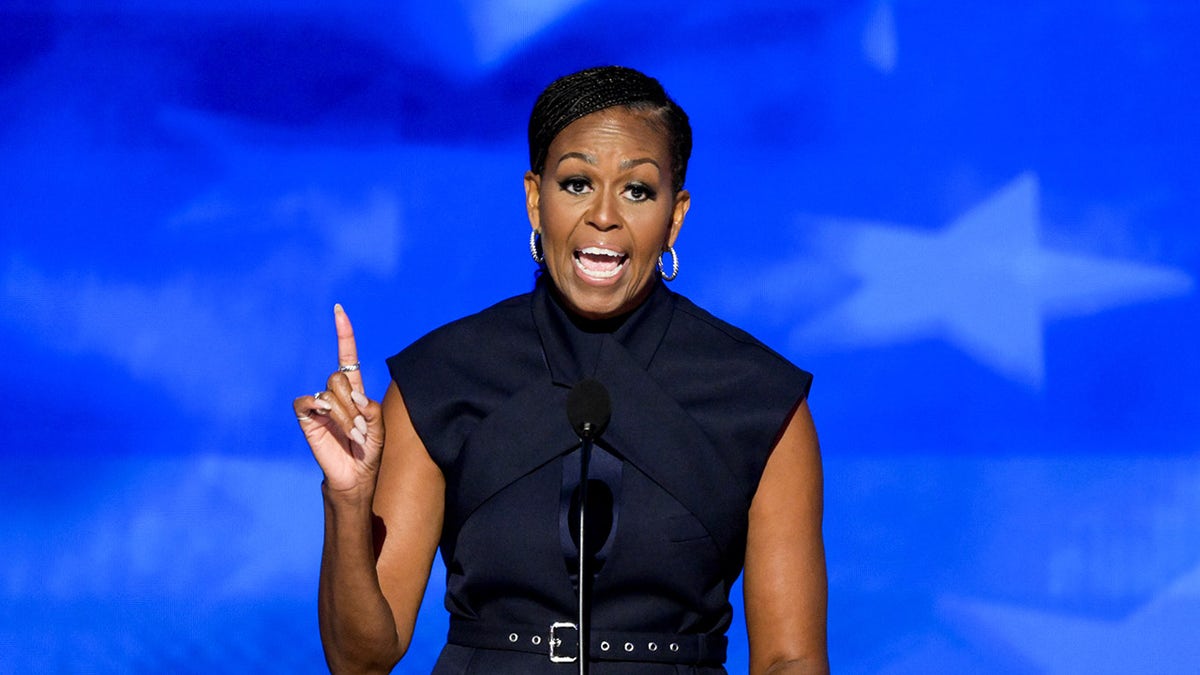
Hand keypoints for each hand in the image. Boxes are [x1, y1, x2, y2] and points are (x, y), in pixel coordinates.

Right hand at [293, 304, 384, 494]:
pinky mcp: (307, 417)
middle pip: (339, 377)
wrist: (357, 476)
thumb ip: (371, 408)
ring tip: (353, 435)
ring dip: (345, 416)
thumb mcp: (380, 427)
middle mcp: (336, 393)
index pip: (347, 356)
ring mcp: (320, 405)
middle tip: (362, 428)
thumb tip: (354, 396)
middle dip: (353, 403)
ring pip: (329, 393)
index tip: (338, 310)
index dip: (344, 334)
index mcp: (355, 390)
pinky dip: (322, 410)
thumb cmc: (371, 451)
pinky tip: (327, 422)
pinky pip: (308, 402)